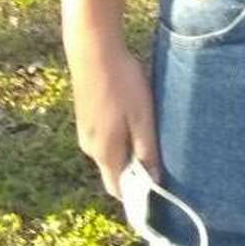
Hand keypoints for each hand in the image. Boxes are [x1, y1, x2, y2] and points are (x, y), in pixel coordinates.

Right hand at [65, 29, 160, 197]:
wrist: (93, 50)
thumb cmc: (122, 83)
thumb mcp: (142, 117)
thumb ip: (147, 149)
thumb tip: (154, 180)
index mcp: (105, 152)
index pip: (118, 189)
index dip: (136, 195)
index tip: (157, 190)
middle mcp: (90, 148)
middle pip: (114, 171)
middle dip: (135, 171)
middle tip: (160, 155)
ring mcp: (85, 132)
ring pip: (110, 153)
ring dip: (128, 150)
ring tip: (149, 131)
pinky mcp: (86, 117)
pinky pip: (104, 137)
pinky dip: (120, 136)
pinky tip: (132, 116)